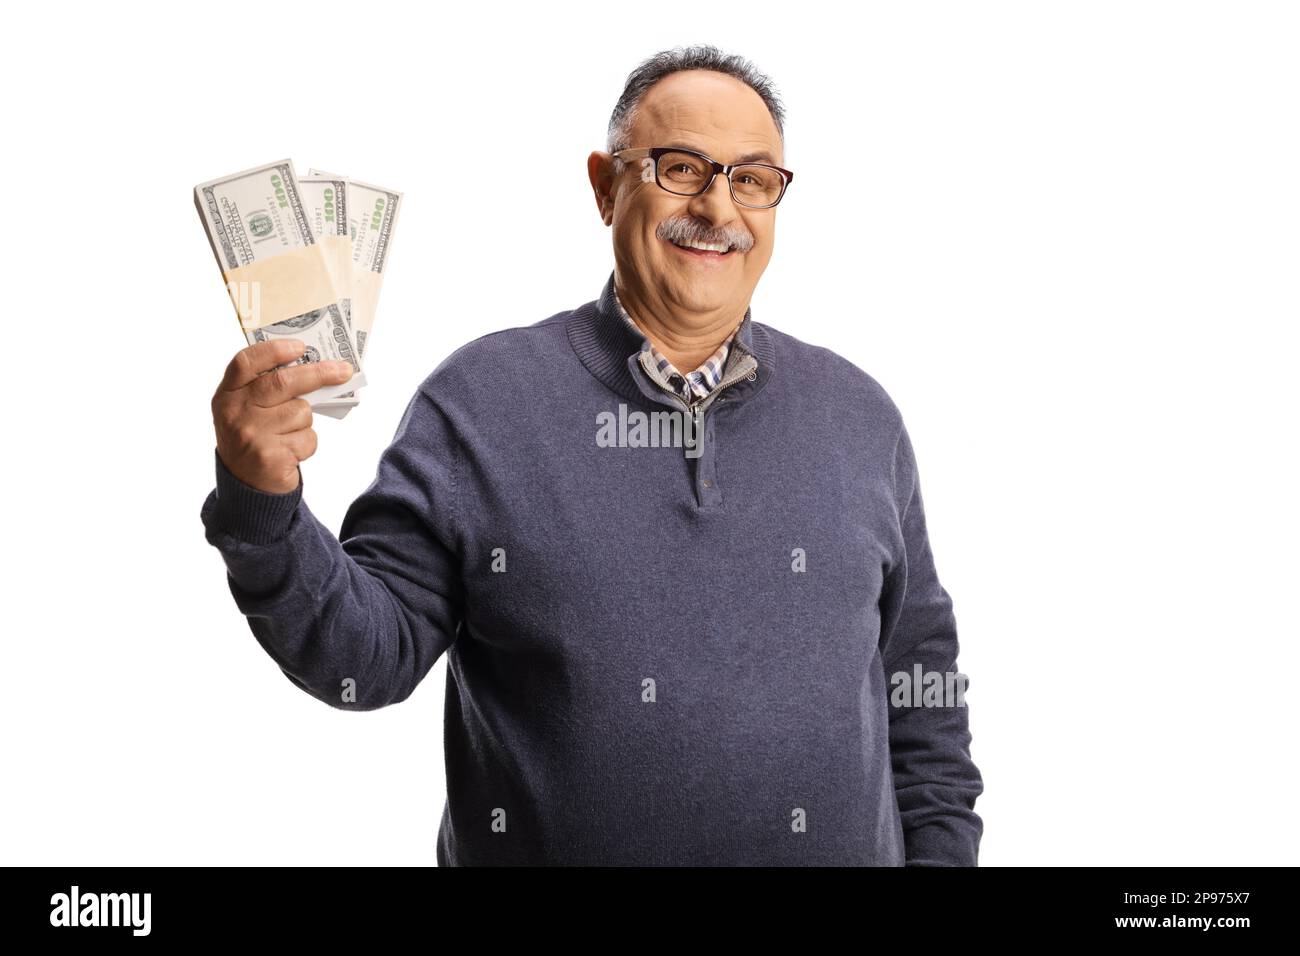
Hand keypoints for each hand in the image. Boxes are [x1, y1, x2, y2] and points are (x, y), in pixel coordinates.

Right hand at [211, 339, 354, 493]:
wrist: (246, 487)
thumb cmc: (254, 438)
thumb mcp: (248, 410)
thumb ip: (268, 389)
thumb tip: (315, 369)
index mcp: (227, 395)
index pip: (246, 362)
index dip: (274, 350)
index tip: (301, 346)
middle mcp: (235, 413)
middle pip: (283, 382)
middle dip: (319, 373)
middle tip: (344, 370)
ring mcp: (252, 436)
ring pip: (301, 412)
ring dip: (305, 422)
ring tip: (288, 434)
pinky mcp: (271, 457)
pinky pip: (307, 438)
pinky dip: (307, 444)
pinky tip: (290, 452)